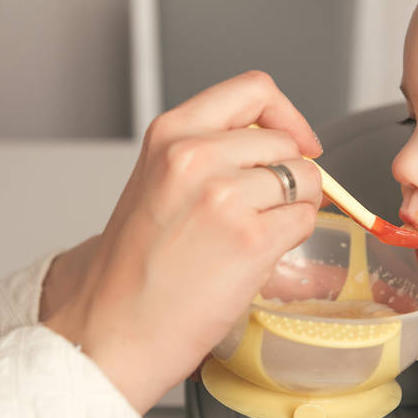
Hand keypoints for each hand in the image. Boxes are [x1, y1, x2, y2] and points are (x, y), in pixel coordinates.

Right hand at [41, 71, 322, 412]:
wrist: (112, 328)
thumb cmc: (133, 266)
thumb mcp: (158, 180)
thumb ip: (210, 150)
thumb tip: (278, 146)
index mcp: (170, 133)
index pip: (254, 88)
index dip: (286, 114)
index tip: (295, 140)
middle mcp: (196, 155)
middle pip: (286, 142)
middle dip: (289, 174)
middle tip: (263, 207)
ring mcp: (224, 195)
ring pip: (304, 179)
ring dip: (293, 206)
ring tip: (253, 233)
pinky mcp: (250, 239)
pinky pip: (304, 220)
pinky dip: (292, 237)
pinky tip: (255, 255)